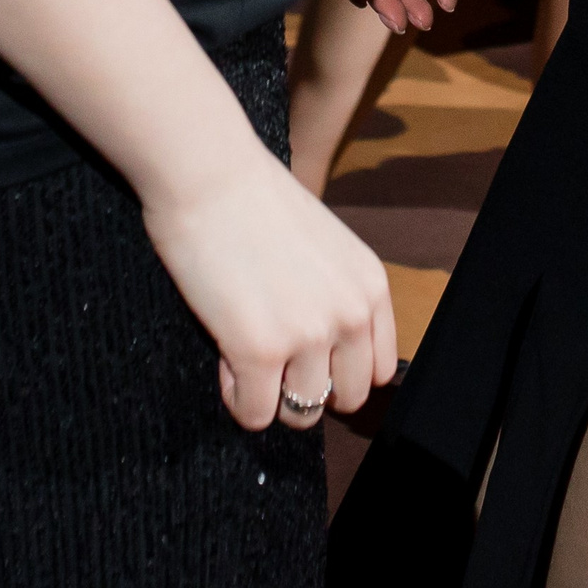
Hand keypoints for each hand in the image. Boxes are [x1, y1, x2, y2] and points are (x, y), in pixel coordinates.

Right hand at [143, 131, 396, 431]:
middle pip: (346, 399)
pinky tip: (224, 354)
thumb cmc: (254, 199)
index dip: (339, 369)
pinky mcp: (259, 351)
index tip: (305, 354)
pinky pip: (255, 415)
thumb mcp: (325, 246)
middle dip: (308, 387)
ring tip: (243, 350)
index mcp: (370, 286)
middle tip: (272, 356)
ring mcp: (307, 335)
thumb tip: (327, 354)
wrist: (208, 173)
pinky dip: (236, 397)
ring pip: (302, 413)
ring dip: (270, 392)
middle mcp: (350, 314)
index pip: (378, 370)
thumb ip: (336, 294)